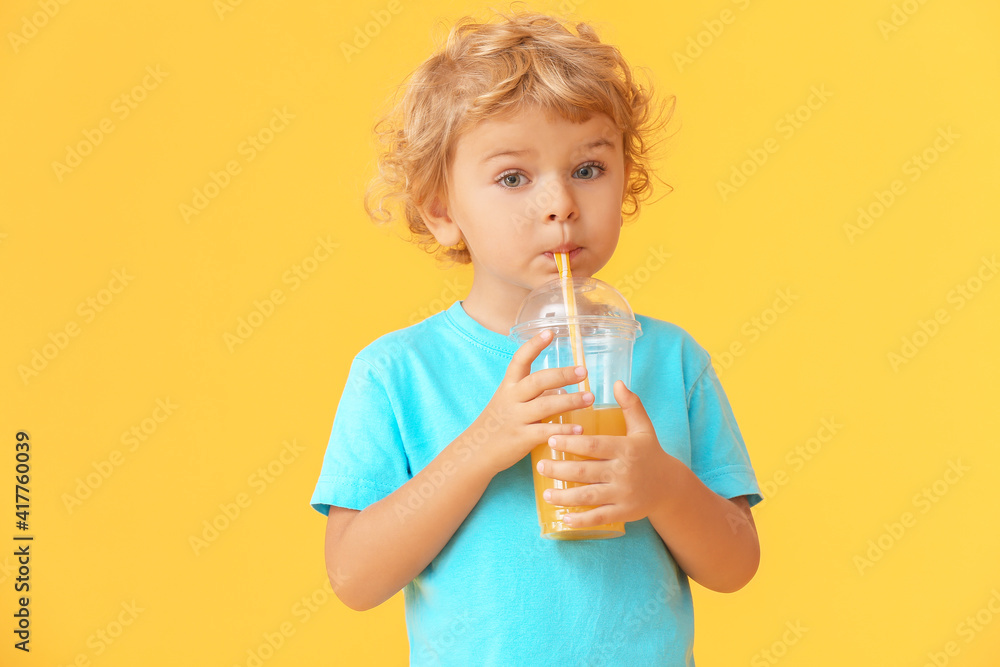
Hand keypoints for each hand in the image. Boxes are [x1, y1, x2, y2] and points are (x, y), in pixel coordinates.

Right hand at [460, 329, 595, 475]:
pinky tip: (579, 429)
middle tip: (584, 371)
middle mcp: (511, 399)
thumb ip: (534, 393)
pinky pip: (544, 432)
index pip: (519, 360)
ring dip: (570, 401)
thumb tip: (563, 386)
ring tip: (590, 398)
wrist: (476, 452)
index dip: (534, 345)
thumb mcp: (510, 402)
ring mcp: (515, 418)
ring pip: (545, 406)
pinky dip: (563, 430)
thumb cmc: (499, 423)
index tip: (549, 332)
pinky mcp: (520, 438)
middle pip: (537, 381)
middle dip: (562, 375)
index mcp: (508, 386)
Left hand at [535, 381, 675, 527]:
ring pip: (589, 496)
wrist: (670, 486)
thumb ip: (631, 405)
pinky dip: (581, 520)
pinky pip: (599, 517)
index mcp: (626, 449)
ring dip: (565, 497)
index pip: (594, 445)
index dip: (571, 443)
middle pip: (586, 472)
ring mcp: (624, 494)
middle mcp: (624, 472)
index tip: (551, 439)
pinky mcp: (624, 513)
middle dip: (560, 470)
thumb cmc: (650, 454)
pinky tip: (565, 518)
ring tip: (546, 494)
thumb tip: (618, 382)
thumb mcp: (644, 428)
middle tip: (540, 465)